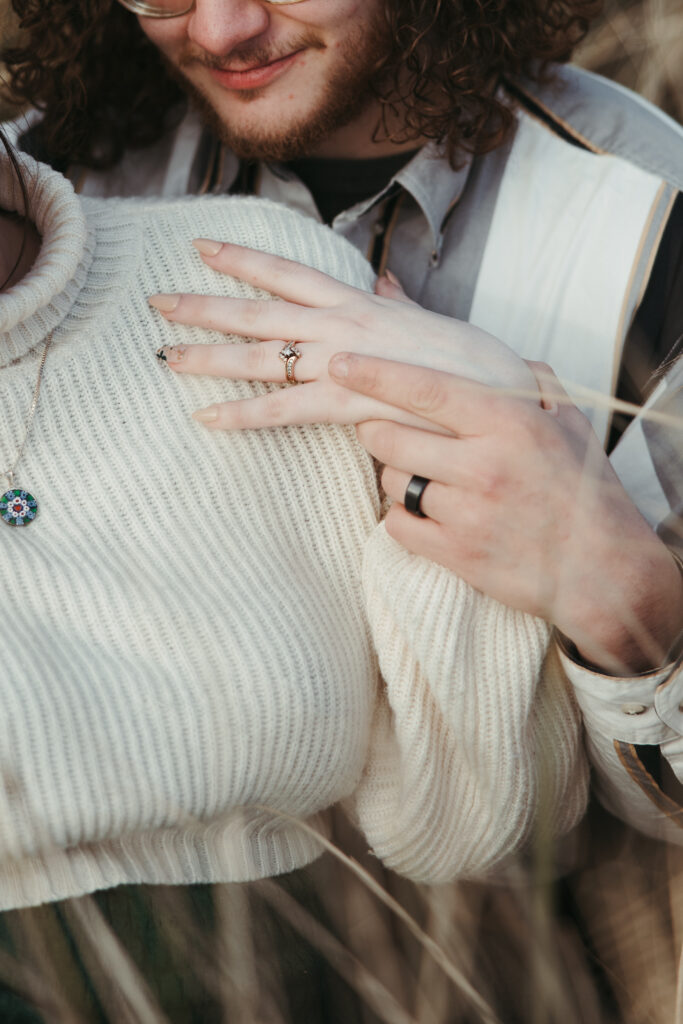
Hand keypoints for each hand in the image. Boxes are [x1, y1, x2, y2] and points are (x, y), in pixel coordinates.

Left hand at [149, 240, 538, 430]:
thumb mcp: (431, 319)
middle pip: (261, 309)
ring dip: (210, 355)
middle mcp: (343, 325)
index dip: (244, 258)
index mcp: (360, 304)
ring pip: (263, 355)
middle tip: (158, 302)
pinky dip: (244, 414)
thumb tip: (386, 279)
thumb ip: (401, 299)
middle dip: (206, 304)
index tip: (202, 247)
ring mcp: (343, 362)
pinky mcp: (348, 403)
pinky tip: (207, 419)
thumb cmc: (473, 361)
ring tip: (165, 356)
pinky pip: (285, 410)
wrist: (502, 394)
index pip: (291, 273)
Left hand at [327, 352, 682, 674]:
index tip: (340, 363)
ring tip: (424, 475)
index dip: (374, 373)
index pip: (425, 389)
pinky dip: (403, 516)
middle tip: (388, 429)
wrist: (604, 571)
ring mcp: (466, 513)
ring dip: (395, 474)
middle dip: (377, 428)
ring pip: (390, 480)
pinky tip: (428, 512)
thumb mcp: (569, 422)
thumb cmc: (585, 491)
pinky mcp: (455, 554)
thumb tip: (496, 353)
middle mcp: (484, 465)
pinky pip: (397, 524)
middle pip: (389, 436)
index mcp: (509, 424)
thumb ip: (530, 379)